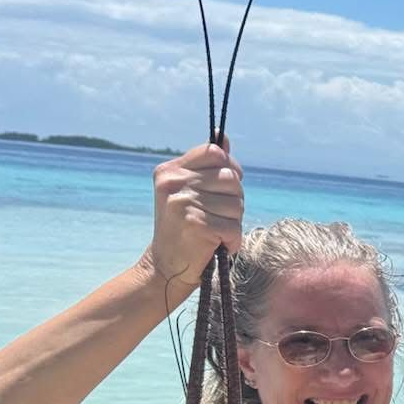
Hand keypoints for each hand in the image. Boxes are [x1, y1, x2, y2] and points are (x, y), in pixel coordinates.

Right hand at [143, 141, 244, 295]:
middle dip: (234, 201)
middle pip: (231, 178)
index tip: (224, 188)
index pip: (215, 152)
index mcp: (170, 171)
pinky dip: (233, 240)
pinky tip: (217, 245)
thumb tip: (224, 136)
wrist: (166, 267)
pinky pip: (234, 226)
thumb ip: (207, 166)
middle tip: (217, 217)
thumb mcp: (190, 192)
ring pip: (237, 204)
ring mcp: (183, 203)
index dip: (230, 168)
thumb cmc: (183, 228)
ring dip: (234, 222)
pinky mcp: (196, 224)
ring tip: (214, 232)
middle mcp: (173, 183)